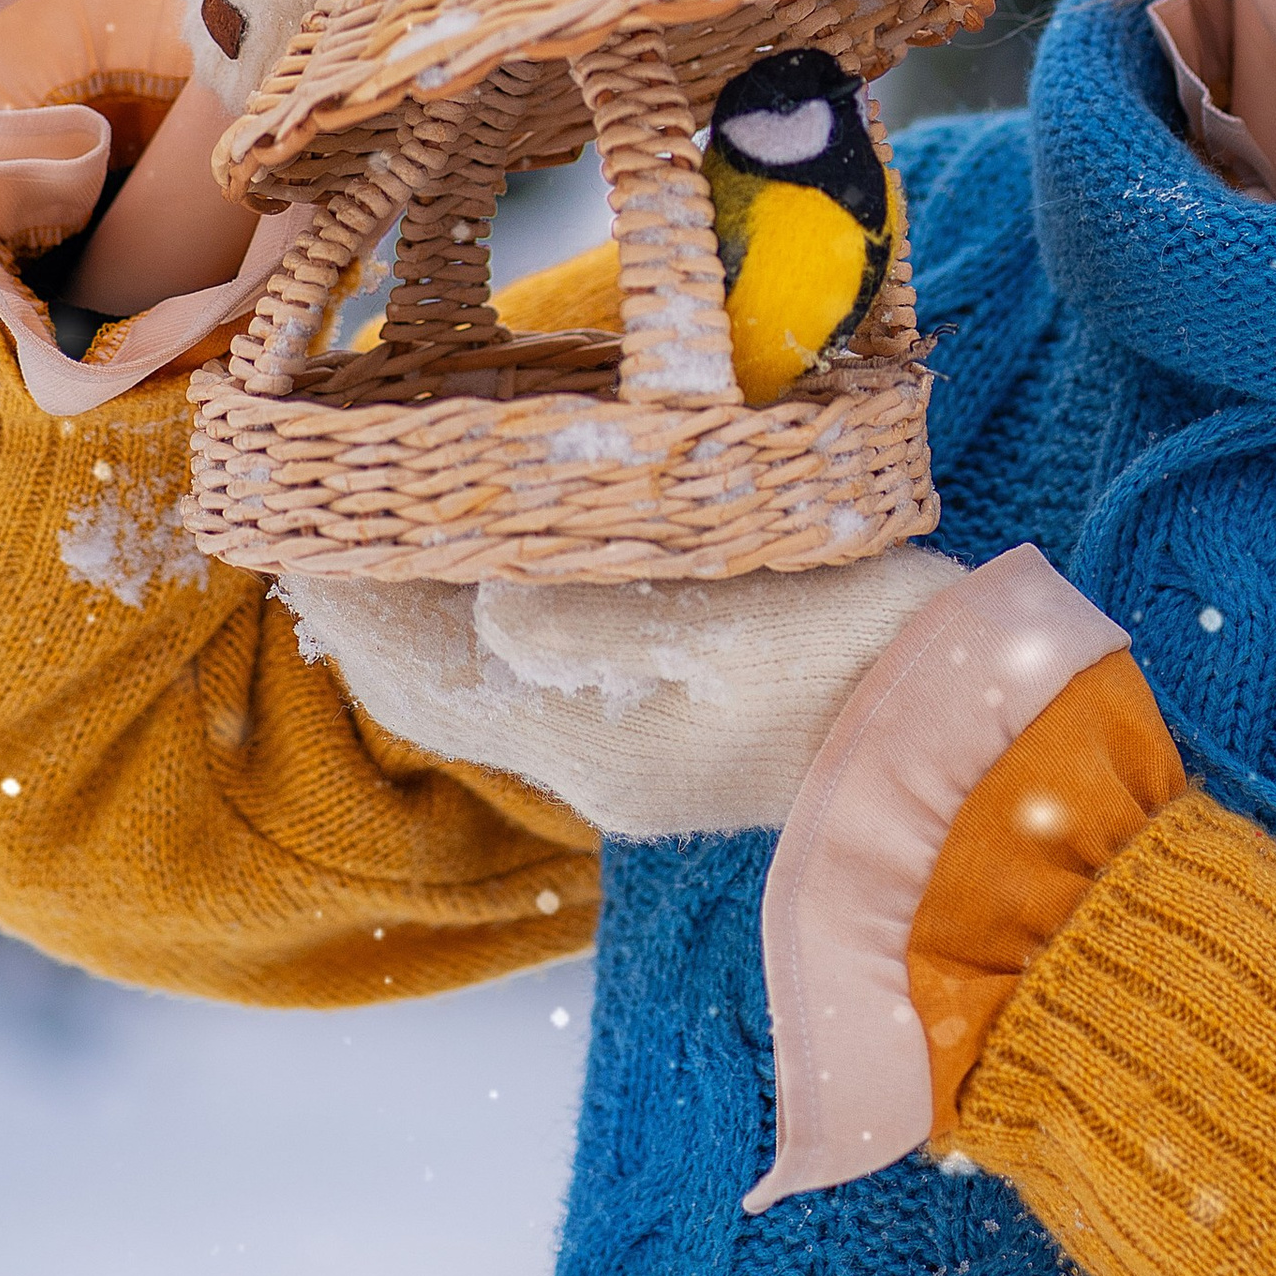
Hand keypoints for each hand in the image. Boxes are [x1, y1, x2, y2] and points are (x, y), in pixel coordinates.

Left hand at [285, 546, 959, 838]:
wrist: (987, 754)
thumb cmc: (874, 665)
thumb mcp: (737, 618)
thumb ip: (597, 619)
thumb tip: (491, 606)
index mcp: (590, 746)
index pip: (417, 674)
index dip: (345, 595)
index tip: (288, 514)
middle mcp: (595, 769)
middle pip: (439, 686)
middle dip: (373, 600)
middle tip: (323, 506)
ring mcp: (643, 763)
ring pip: (492, 684)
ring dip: (437, 608)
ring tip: (401, 520)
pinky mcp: (691, 742)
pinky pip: (554, 679)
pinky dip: (506, 618)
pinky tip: (518, 562)